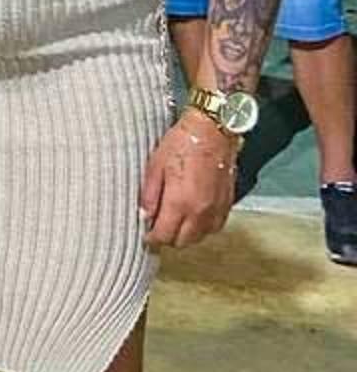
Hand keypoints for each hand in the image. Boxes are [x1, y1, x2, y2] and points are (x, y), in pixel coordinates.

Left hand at [140, 109, 239, 248]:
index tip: (147, 234)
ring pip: (199, 237)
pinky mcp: (227, 203)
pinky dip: (203, 227)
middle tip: (158, 226)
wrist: (213, 130)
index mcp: (180, 202)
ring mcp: (216, 209)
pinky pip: (214, 227)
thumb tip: (144, 215)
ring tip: (175, 220)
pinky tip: (193, 216)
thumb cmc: (184, 143)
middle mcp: (201, 211)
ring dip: (186, 234)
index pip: (164, 236)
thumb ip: (149, 195)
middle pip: (182, 242)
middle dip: (168, 237)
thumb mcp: (155, 166)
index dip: (152, 238)